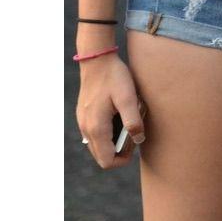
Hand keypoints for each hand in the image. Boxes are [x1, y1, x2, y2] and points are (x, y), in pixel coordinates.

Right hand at [75, 54, 144, 169]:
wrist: (96, 59)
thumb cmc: (113, 77)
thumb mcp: (128, 97)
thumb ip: (133, 121)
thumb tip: (138, 140)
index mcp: (97, 128)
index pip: (107, 161)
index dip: (123, 159)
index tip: (134, 142)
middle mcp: (86, 129)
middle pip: (101, 156)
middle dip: (118, 151)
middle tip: (132, 132)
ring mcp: (83, 123)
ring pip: (98, 146)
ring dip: (112, 141)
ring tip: (126, 121)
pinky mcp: (84, 115)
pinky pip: (95, 134)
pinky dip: (107, 132)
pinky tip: (117, 114)